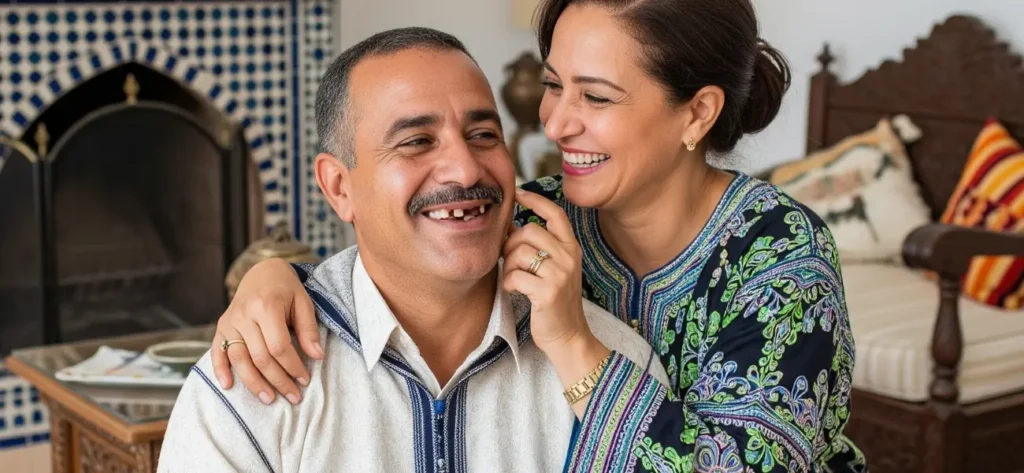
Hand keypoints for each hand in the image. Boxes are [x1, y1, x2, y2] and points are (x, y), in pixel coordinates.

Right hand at [211, 258, 321, 404]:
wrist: (262, 272)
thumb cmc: (286, 289)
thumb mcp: (304, 302)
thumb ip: (308, 330)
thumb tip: (317, 357)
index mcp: (267, 307)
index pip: (279, 347)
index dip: (293, 367)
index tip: (304, 380)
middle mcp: (245, 315)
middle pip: (260, 357)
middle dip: (278, 380)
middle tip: (293, 396)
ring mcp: (230, 322)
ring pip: (239, 359)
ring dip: (253, 383)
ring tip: (269, 399)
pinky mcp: (221, 327)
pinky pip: (218, 351)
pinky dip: (220, 370)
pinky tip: (229, 386)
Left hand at [503, 189, 609, 415]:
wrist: (568, 336)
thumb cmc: (555, 302)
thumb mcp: (556, 269)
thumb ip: (542, 247)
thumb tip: (513, 227)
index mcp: (571, 248)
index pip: (555, 214)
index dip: (535, 200)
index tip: (517, 193)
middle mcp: (569, 257)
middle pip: (529, 231)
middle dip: (511, 244)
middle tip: (510, 261)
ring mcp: (560, 274)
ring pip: (520, 253)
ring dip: (508, 267)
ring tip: (513, 280)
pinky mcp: (548, 292)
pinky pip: (515, 276)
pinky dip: (508, 284)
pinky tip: (514, 291)